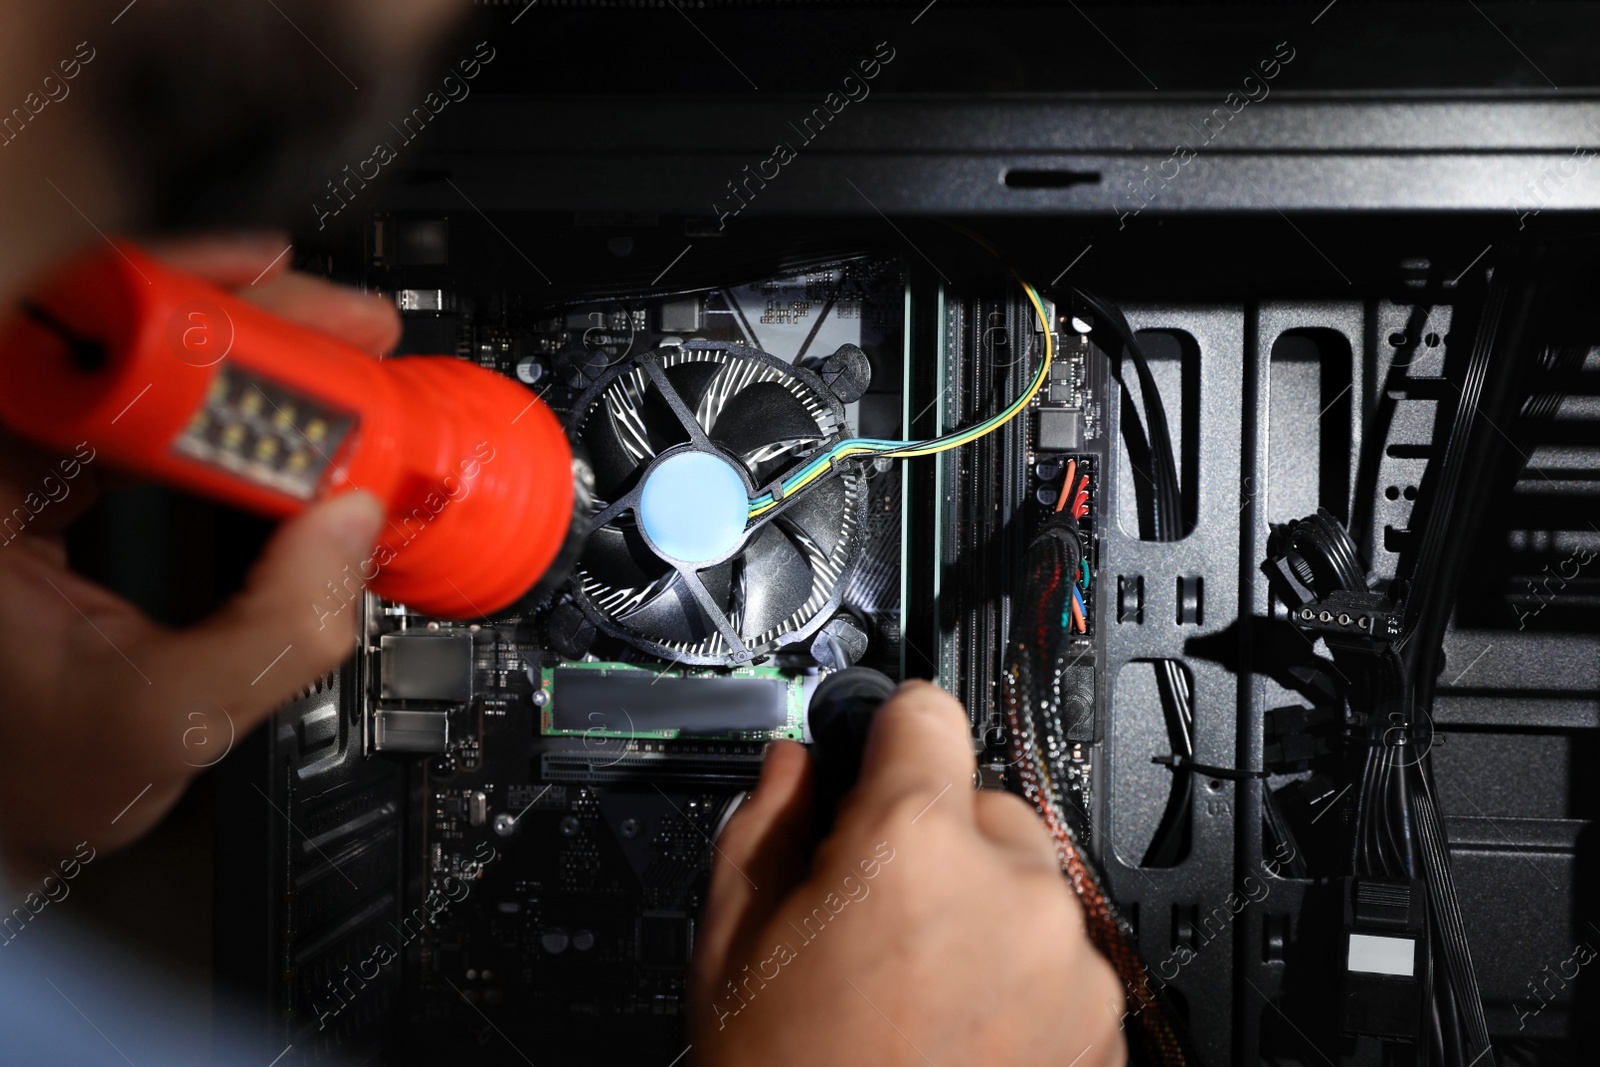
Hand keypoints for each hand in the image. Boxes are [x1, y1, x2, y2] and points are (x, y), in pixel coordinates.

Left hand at [0, 232, 393, 882]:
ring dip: (243, 355)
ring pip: (134, 362)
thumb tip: (352, 526)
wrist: (13, 805)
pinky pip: (141, 408)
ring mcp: (17, 460)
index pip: (67, 346)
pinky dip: (220, 402)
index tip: (276, 305)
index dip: (179, 303)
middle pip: (112, 335)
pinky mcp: (49, 478)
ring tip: (332, 369)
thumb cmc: (36, 772)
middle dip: (240, 319)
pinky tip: (279, 410)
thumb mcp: (163, 721)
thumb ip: (275, 632)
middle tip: (342, 337)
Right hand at [691, 680, 1127, 1066]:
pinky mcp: (1104, 1026)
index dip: (887, 731)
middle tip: (872, 917)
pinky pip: (1058, 954)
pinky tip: (955, 1031)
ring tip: (914, 992)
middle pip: (979, 801)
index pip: (925, 710)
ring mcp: (1071, 963)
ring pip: (1024, 881)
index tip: (874, 756)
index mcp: (913, 848)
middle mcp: (1014, 890)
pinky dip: (1017, 974)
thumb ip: (769, 817)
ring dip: (980, 909)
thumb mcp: (731, 942)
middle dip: (929, 840)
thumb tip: (801, 764)